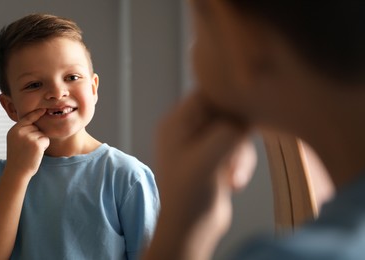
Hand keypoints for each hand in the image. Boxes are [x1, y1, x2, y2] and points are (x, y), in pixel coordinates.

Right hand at [5, 108, 49, 178]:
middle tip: (28, 148)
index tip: (44, 109)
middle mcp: (21, 132)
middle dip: (37, 136)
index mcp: (14, 130)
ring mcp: (29, 137)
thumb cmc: (18, 157)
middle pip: (37, 127)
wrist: (17, 171)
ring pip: (42, 134)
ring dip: (40, 142)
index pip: (27, 118)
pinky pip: (46, 140)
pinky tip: (36, 152)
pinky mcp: (37, 143)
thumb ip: (22, 131)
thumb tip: (34, 122)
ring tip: (31, 151)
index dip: (36, 113)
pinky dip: (44, 146)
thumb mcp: (15, 141)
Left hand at [147, 92, 256, 259]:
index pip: (204, 95)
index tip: (244, 111)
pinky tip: (233, 182)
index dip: (226, 100)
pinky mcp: (216, 156)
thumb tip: (246, 118)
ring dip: (240, 153)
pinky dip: (241, 163)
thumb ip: (228, 131)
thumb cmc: (189, 195)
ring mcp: (203, 143)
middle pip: (224, 112)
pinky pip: (238, 147)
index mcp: (177, 123)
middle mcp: (189, 130)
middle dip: (236, 135)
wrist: (191, 228)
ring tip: (232, 176)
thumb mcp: (208, 158)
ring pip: (235, 130)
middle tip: (235, 154)